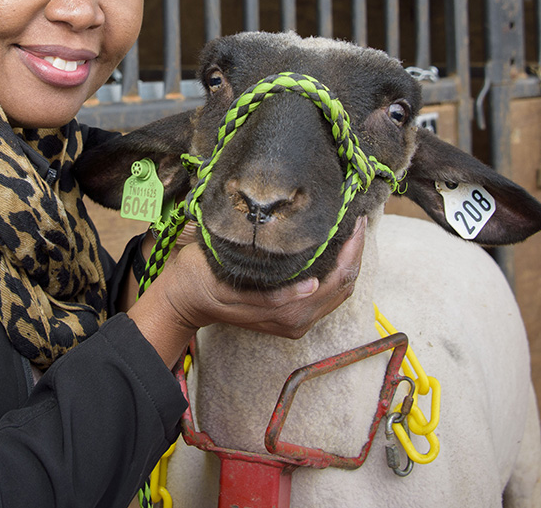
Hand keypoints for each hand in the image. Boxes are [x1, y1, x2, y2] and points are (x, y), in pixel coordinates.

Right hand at [127, 217, 365, 367]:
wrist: (182, 301)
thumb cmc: (201, 282)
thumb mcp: (230, 283)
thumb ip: (273, 294)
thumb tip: (313, 285)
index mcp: (288, 313)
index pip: (338, 279)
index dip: (352, 249)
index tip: (357, 219)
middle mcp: (298, 321)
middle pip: (344, 285)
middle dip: (355, 252)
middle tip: (358, 219)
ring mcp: (296, 320)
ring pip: (338, 291)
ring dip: (348, 261)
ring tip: (350, 229)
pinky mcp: (291, 315)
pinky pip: (326, 294)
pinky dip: (336, 270)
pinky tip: (333, 247)